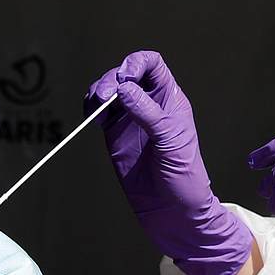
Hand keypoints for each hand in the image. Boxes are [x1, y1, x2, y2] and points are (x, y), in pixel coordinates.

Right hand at [86, 51, 251, 274]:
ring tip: (96, 107)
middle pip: (125, 74)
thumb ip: (147, 113)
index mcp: (170, 100)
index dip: (136, 63)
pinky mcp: (115, 135)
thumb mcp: (169, 141)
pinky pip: (100, 113)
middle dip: (111, 79)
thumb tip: (123, 88)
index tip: (123, 77)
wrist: (172, 211)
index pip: (152, 65)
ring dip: (98, 92)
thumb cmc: (182, 176)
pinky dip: (92, 108)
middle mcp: (149, 105)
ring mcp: (130, 119)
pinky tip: (92, 115)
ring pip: (109, 91)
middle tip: (104, 98)